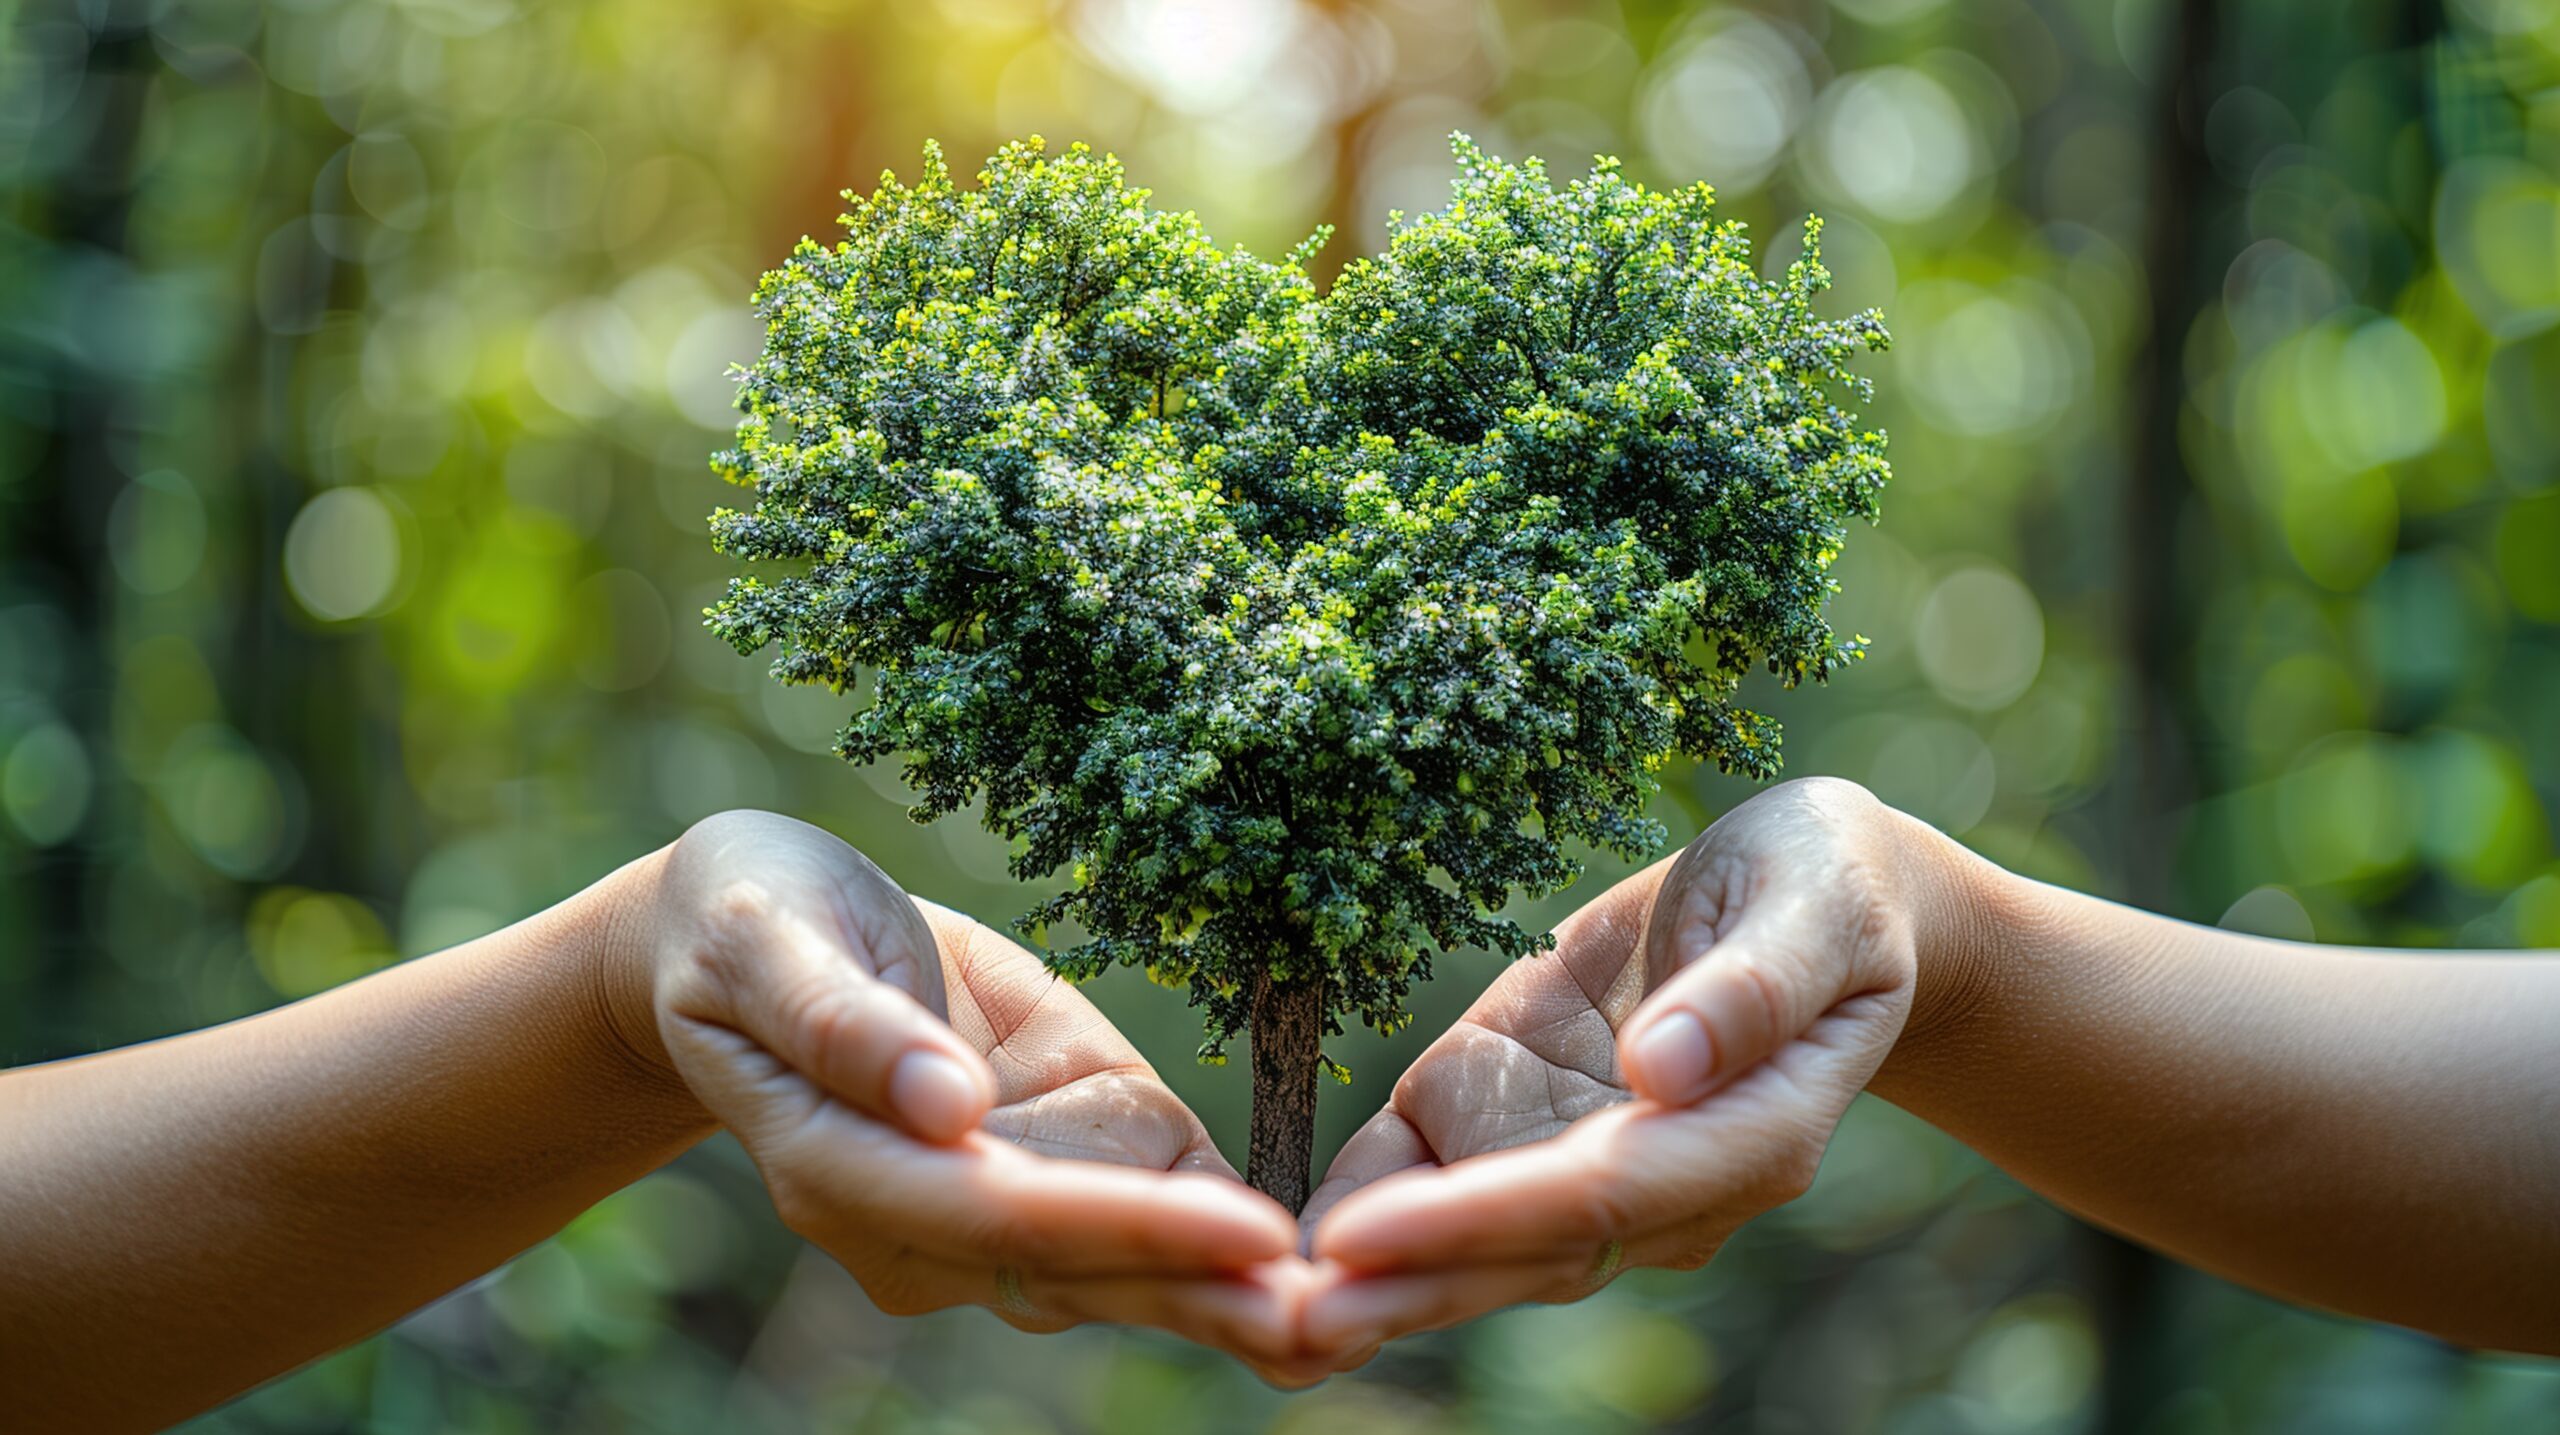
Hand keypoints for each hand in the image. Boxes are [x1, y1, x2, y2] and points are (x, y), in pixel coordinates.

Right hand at [636, 810, 1309, 1370]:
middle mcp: (921, 1215)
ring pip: (1121, 1267)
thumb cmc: (744, 926)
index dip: (1123, 1228)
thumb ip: (844, 1026)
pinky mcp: (1053, 1149)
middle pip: (1074, 1269)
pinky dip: (1226, 1246)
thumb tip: (948, 1110)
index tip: (1241, 1230)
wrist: (751, 933)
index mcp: (843, 1169)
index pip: (999, 1213)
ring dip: (1233, 1293)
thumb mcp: (766, 944)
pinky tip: (1327, 1271)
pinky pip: (1143, 1211)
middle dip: (1205, 1292)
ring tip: (1357, 1307)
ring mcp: (991, 1196)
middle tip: (1333, 1314)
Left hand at [1297, 778, 1949, 1364]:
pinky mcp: (1511, 1106)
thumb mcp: (1818, 910)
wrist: (1808, 889)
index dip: (1487, 1217)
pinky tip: (1276, 1251)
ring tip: (1263, 1312)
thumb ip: (1751, 989)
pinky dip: (1359, 1213)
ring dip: (1374, 1279)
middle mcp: (1660, 1178)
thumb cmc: (1829, 892)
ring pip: (1472, 1240)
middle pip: (1527, 1249)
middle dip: (1408, 1283)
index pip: (1604, 1191)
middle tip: (1290, 1316)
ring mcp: (1579, 1151)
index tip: (1378, 1233)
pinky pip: (1431, 1173)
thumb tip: (1663, 1074)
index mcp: (1745, 1134)